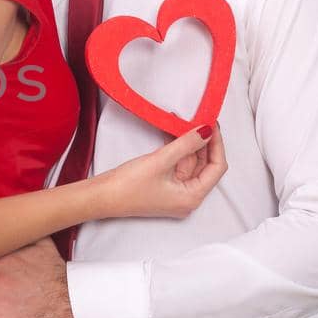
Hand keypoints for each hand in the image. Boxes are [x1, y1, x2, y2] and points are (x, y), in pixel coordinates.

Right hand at [93, 124, 226, 219]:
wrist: (100, 197)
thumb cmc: (128, 186)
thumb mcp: (160, 161)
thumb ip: (187, 144)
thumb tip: (207, 131)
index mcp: (192, 197)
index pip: (216, 167)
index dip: (216, 144)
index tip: (211, 124)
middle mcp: (187, 197)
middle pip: (204, 165)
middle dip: (201, 142)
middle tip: (199, 119)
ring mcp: (175, 193)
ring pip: (189, 164)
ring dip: (187, 144)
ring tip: (182, 123)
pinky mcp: (163, 186)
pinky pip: (177, 165)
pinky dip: (176, 150)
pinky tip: (172, 134)